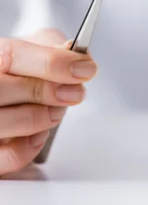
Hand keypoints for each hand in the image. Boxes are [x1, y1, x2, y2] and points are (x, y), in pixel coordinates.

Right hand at [0, 28, 96, 173]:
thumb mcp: (37, 48)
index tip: (84, 68)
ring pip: (4, 122)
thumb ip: (56, 49)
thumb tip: (79, 58)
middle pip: (3, 89)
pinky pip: (9, 156)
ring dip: (42, 117)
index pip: (11, 55)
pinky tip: (40, 132)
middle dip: (47, 91)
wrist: (9, 90)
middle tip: (74, 92)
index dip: (51, 62)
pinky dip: (31, 146)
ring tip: (57, 110)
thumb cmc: (20, 70)